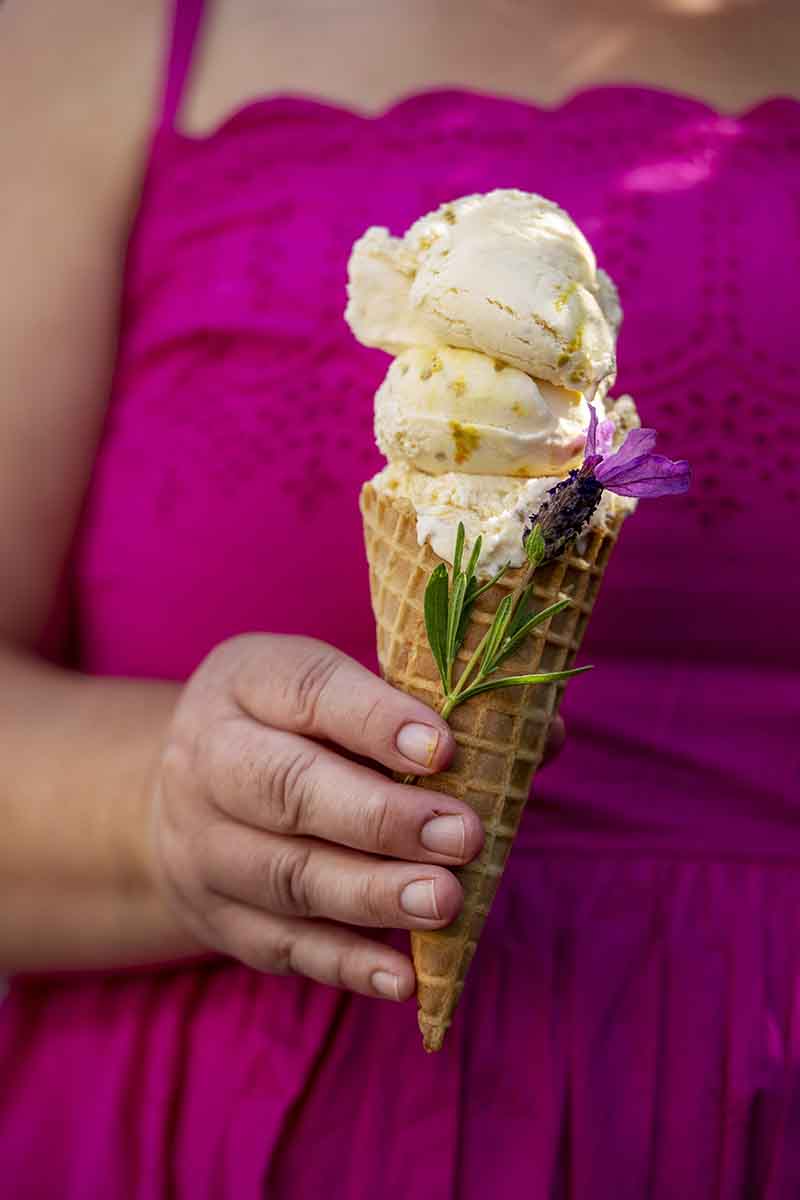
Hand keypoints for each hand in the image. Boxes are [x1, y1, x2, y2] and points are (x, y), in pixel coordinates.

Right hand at [150, 635, 486, 1002]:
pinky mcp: (217, 916)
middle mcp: (209, 756)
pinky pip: (280, 946)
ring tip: (446, 902)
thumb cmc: (292, 729)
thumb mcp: (337, 690)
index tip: (444, 749)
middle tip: (463, 838)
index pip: (307, 689)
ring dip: (370, 894)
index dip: (376, 719)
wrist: (178, 794)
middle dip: (380, 817)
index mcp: (247, 680)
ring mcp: (204, 843)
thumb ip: (431, 708)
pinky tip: (405, 975)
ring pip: (285, 875)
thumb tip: (549, 736)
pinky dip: (345, 964)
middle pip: (284, 788)